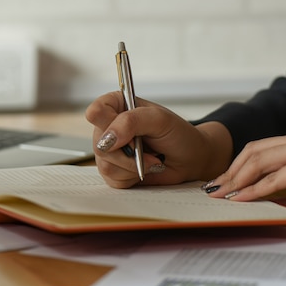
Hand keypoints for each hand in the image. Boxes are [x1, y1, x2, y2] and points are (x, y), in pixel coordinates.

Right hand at [85, 92, 232, 187]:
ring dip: (133, 167)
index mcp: (117, 106)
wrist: (190, 159)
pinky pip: (112, 180)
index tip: (129, 134)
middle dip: (128, 153)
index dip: (109, 125)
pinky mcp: (115, 171)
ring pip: (105, 165)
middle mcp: (109, 128)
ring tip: (151, 160)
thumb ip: (132, 121)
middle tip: (149, 150)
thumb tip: (108, 137)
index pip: (96, 112)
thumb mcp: (159, 119)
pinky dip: (132, 178)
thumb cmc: (178, 135)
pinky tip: (144, 170)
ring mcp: (110, 151)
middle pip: (99, 144)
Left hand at [206, 129, 285, 220]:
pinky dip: (253, 189)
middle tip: (214, 188)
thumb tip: (269, 201)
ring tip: (220, 194)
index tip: (226, 182)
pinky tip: (239, 198)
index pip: (263, 150)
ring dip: (236, 179)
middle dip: (231, 171)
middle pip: (254, 151)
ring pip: (258, 160)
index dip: (241, 165)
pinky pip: (274, 178)